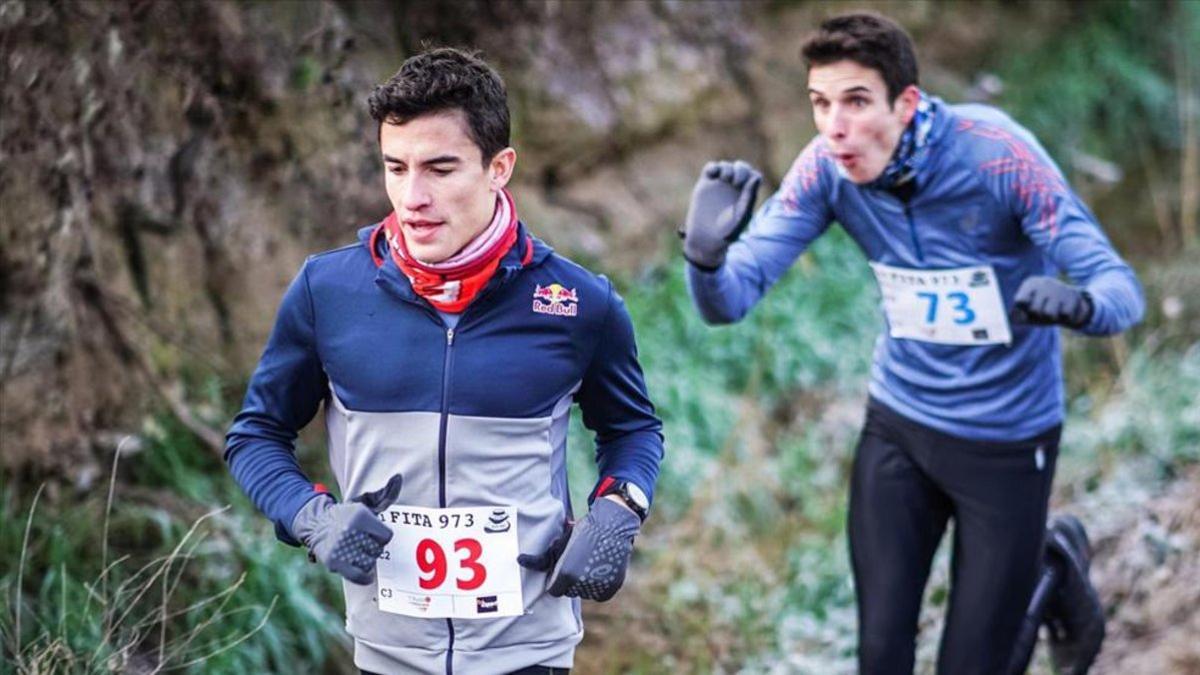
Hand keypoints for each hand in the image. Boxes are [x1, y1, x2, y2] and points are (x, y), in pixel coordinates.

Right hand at [290, 474, 403, 584]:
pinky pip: (358, 576)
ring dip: (366, 560)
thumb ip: (385, 495)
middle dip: (372, 548)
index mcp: (361, 516)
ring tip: (357, 552)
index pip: (386, 536)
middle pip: (378, 550)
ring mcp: (341, 547)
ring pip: (369, 563)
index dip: (381, 536)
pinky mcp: (334, 562)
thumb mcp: (364, 504)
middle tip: (361, 542)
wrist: (316, 525)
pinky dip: (364, 577)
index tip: (371, 533)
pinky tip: (363, 572)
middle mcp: (350, 530)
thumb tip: (398, 478)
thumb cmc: (347, 516)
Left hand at [517, 498, 640, 601]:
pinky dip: (600, 587)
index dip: (558, 580)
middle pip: (571, 592)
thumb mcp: (557, 545)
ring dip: (586, 584)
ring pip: (586, 593)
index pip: (555, 591)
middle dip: (572, 582)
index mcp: (565, 575)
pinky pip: (601, 595)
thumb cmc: (579, 535)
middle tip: (578, 563)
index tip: (563, 569)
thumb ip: (539, 560)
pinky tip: (599, 570)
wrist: (610, 525)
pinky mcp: (613, 586)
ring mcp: (598, 585)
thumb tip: (519, 560)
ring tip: (590, 564)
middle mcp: (581, 583)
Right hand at [680, 160, 761, 269]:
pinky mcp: (705, 185)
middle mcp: (733, 189)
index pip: (753, 176)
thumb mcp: (741, 214)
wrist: (706, 239)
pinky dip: (713, 167)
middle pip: (741, 168)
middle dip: (741, 170)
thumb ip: (749, 196)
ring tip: (726, 179)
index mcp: (746, 195)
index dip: (751, 175)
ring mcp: (719, 186)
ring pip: (726, 166)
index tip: (746, 186)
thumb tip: (755, 177)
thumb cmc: (727, 232)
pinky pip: (710, 168)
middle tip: (736, 182)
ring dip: (728, 169)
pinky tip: (714, 174)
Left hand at [1011, 277, 1092, 328]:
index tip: (1028, 307)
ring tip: (1053, 311)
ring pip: (1049, 314)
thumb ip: (1017, 315)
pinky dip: (1065, 318)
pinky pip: (1065, 316)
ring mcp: (1059, 288)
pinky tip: (1064, 311)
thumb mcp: (1027, 310)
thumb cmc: (1042, 308)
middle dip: (1038, 315)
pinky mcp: (1073, 296)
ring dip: (1051, 318)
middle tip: (1043, 310)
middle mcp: (1044, 282)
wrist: (1071, 303)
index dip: (1024, 310)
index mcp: (1030, 283)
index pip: (1021, 301)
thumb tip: (1012, 319)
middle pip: (1035, 310)